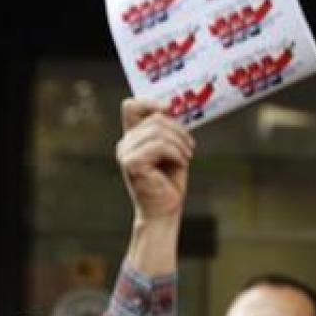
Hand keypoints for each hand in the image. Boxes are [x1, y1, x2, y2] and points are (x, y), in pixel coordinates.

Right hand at [116, 98, 192, 225]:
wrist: (164, 213)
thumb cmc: (169, 185)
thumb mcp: (171, 152)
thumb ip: (167, 131)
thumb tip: (170, 108)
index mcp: (132, 139)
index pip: (131, 106)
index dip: (151, 102)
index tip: (170, 110)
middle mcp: (125, 144)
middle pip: (155, 118)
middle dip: (179, 130)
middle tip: (190, 148)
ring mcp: (126, 154)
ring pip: (158, 131)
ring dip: (180, 143)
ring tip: (187, 157)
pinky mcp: (131, 164)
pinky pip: (159, 145)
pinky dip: (176, 153)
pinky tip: (181, 163)